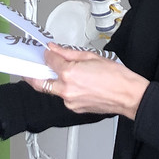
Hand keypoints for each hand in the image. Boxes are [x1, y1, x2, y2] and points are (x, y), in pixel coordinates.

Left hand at [25, 44, 149, 119]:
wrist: (129, 95)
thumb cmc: (116, 77)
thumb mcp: (91, 57)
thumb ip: (68, 53)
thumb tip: (55, 49)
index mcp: (69, 74)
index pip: (49, 61)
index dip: (47, 55)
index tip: (47, 52)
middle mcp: (66, 89)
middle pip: (40, 83)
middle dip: (32, 75)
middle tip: (30, 69)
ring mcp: (70, 101)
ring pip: (52, 91)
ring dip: (52, 82)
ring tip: (60, 74)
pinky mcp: (74, 109)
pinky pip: (64, 98)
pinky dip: (65, 90)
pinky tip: (77, 84)